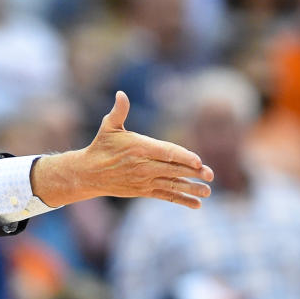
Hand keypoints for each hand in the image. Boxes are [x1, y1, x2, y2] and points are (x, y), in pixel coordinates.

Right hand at [31, 91, 213, 207]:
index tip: (199, 161)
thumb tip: (121, 94)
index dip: (183, 157)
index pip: (166, 152)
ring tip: (208, 191)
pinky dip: (181, 200)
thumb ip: (119, 111)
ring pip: (172, 184)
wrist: (89, 174)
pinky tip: (196, 204)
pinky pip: (166, 195)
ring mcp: (144, 180)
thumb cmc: (101, 146)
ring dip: (191, 189)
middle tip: (210, 175)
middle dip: (193, 173)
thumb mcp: (108, 127)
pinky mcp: (144, 191)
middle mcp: (143, 166)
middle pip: (173, 169)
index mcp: (139, 148)